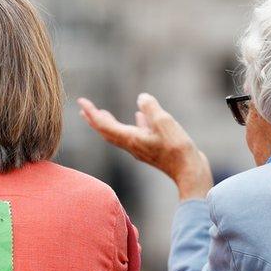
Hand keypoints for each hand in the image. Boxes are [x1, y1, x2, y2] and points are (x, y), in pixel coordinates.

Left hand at [78, 93, 212, 200]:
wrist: (189, 172)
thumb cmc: (177, 150)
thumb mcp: (164, 122)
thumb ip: (150, 108)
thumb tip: (141, 98)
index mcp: (131, 139)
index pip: (104, 125)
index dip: (92, 113)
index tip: (81, 101)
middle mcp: (132, 145)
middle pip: (107, 132)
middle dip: (95, 120)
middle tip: (84, 109)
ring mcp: (142, 148)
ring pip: (120, 134)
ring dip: (109, 123)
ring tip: (103, 113)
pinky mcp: (153, 149)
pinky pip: (137, 134)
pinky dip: (134, 124)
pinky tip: (139, 116)